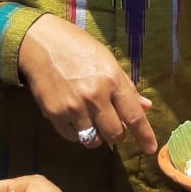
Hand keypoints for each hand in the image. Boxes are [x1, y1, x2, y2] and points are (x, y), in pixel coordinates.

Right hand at [18, 13, 156, 153]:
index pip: (134, 116)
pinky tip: (75, 117)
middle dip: (117, 134)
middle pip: (115, 134)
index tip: (150, 148)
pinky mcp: (55, 115)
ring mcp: (74, 108)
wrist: (40, 43)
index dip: (144, 136)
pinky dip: (78, 133)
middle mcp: (95, 97)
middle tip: (112, 123)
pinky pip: (73, 137)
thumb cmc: (77, 46)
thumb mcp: (107, 60)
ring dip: (97, 135)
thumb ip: (126, 86)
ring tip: (91, 119)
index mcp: (112, 80)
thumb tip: (145, 106)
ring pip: (94, 141)